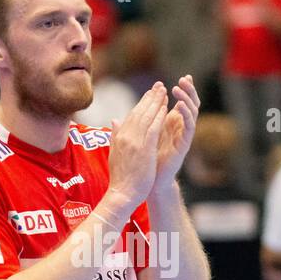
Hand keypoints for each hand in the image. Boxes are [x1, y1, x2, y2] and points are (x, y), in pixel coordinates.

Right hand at [105, 82, 167, 213]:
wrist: (122, 194)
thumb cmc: (120, 178)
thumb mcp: (114, 154)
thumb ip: (115, 135)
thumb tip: (114, 120)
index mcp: (119, 137)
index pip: (131, 115)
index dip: (141, 103)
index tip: (150, 94)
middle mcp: (125, 136)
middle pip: (139, 112)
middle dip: (150, 97)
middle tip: (159, 85)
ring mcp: (134, 142)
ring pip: (146, 116)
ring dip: (156, 102)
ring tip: (164, 91)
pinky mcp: (144, 149)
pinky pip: (153, 128)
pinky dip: (159, 116)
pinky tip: (166, 108)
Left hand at [154, 75, 199, 189]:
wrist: (151, 179)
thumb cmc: (149, 156)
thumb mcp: (148, 131)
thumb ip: (150, 117)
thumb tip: (145, 102)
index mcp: (173, 122)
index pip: (182, 101)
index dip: (184, 90)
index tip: (184, 76)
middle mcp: (181, 127)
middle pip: (190, 104)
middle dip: (189, 90)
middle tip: (184, 79)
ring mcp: (184, 135)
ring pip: (192, 112)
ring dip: (187, 99)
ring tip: (179, 88)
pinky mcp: (185, 144)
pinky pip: (189, 127)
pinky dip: (186, 114)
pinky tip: (181, 105)